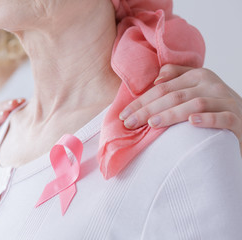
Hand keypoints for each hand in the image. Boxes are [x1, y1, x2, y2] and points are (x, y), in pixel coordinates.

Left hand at [119, 64, 241, 142]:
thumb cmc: (211, 107)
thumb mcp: (195, 89)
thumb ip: (176, 78)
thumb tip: (157, 79)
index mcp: (198, 76)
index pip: (163, 88)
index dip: (141, 101)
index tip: (123, 114)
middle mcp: (211, 85)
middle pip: (174, 96)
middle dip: (148, 109)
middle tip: (129, 123)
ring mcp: (226, 101)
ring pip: (195, 104)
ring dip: (171, 114)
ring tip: (152, 123)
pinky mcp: (237, 118)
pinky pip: (223, 117)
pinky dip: (207, 119)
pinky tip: (192, 122)